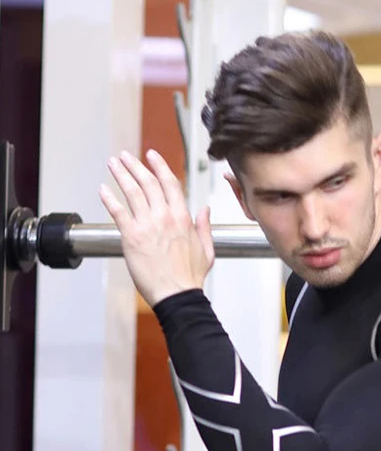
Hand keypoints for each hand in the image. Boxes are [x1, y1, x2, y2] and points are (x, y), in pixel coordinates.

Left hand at [99, 149, 214, 306]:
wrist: (177, 294)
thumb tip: (205, 209)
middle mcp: (165, 217)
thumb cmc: (190, 277)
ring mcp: (147, 225)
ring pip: (132, 191)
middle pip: (148, 183)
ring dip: (121, 174)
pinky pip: (118, 211)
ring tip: (113, 164)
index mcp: (183, 218)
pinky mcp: (131, 236)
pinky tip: (103, 189)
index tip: (152, 156)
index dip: (160, 166)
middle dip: (135, 165)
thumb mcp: (207, 250)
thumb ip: (204, 227)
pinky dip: (109, 198)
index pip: (170, 183)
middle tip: (125, 157)